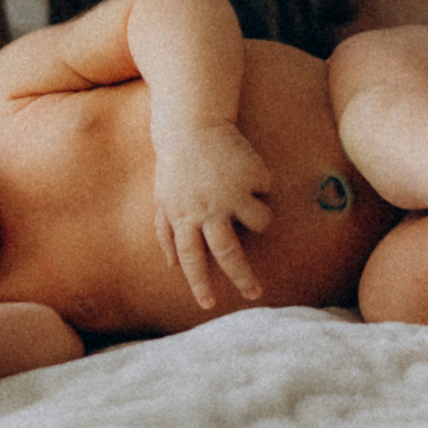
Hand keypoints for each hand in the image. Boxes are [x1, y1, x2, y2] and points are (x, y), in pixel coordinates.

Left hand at [151, 122, 273, 306]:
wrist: (191, 124)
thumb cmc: (176, 164)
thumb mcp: (162, 198)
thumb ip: (165, 231)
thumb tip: (170, 266)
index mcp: (183, 216)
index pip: (191, 259)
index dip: (199, 283)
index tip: (207, 304)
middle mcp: (207, 209)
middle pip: (229, 253)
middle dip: (243, 276)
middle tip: (255, 293)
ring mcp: (232, 193)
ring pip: (259, 222)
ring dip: (260, 217)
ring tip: (252, 201)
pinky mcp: (252, 175)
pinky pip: (265, 189)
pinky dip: (259, 181)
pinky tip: (243, 166)